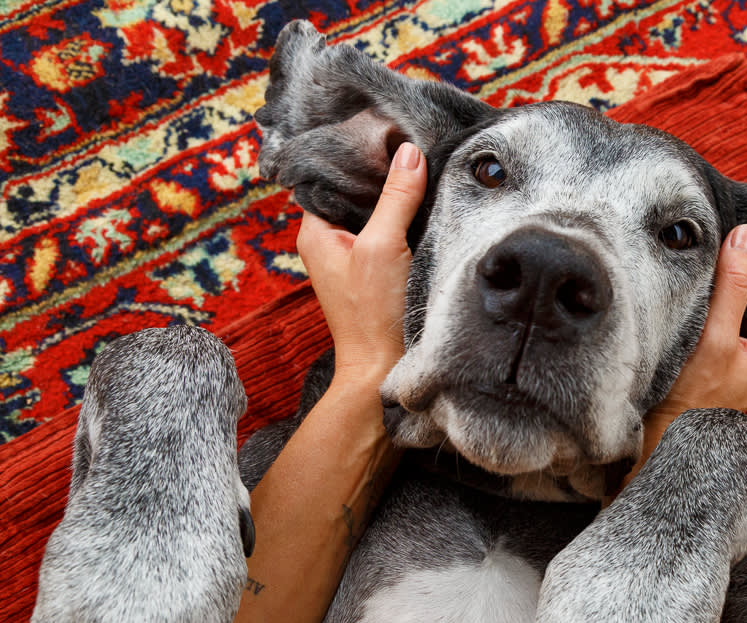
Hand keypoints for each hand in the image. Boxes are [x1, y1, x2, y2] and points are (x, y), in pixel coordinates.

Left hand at [296, 142, 426, 382]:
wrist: (383, 370)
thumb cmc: (373, 314)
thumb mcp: (384, 246)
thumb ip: (396, 197)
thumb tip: (410, 151)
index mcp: (315, 230)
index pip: (333, 172)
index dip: (360, 149)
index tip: (391, 128)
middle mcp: (330, 239)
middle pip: (356, 187)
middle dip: (384, 167)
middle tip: (416, 140)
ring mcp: (354, 254)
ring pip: (375, 207)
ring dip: (398, 192)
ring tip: (426, 163)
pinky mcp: (377, 268)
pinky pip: (390, 228)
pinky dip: (407, 215)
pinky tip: (429, 200)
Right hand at [655, 225, 746, 417]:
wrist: (654, 442)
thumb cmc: (689, 397)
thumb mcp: (716, 335)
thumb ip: (733, 286)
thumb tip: (746, 234)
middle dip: (740, 281)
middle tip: (721, 246)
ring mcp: (733, 369)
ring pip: (733, 319)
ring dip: (719, 298)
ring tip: (703, 267)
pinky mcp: (709, 372)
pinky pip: (714, 332)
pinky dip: (706, 316)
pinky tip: (691, 301)